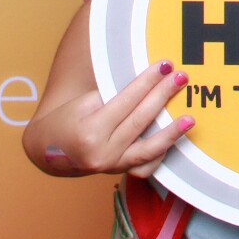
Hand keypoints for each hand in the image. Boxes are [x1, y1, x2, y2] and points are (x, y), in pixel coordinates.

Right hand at [25, 59, 194, 177]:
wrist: (48, 152)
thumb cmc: (65, 120)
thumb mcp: (81, 104)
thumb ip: (111, 97)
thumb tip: (146, 85)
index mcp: (89, 131)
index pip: (126, 101)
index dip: (147, 81)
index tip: (165, 65)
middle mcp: (101, 153)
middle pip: (139, 120)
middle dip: (162, 96)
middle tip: (182, 77)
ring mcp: (111, 167)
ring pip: (147, 149)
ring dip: (171, 132)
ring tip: (190, 118)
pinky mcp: (118, 173)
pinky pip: (144, 167)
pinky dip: (159, 154)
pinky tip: (173, 140)